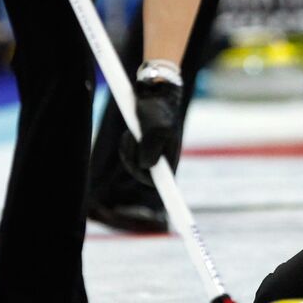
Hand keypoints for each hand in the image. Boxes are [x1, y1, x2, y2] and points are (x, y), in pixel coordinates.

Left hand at [119, 59, 184, 186]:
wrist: (153, 88)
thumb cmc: (158, 107)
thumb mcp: (155, 129)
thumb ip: (150, 150)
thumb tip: (146, 167)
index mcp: (170, 155)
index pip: (165, 182)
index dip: (168, 196)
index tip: (174, 214)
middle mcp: (161, 155)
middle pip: (143, 173)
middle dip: (132, 160)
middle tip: (131, 139)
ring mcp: (151, 149)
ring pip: (134, 163)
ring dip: (128, 150)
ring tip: (130, 132)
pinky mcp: (142, 142)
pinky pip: (130, 153)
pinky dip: (127, 145)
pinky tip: (129, 132)